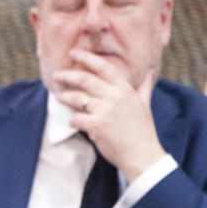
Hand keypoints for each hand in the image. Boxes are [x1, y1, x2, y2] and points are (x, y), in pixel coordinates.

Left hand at [52, 49, 166, 180]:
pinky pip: (77, 118)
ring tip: (58, 96)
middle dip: (68, 75)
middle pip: (86, 79)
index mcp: (125, 89)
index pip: (103, 67)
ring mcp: (105, 111)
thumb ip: (144, 86)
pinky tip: (72, 121)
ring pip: (78, 98)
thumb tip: (150, 71)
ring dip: (65, 96)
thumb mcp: (144, 103)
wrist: (142, 154)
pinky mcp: (96, 126)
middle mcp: (114, 96)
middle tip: (56, 74)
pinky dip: (72, 119)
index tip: (73, 53)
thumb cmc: (142, 130)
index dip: (87, 58)